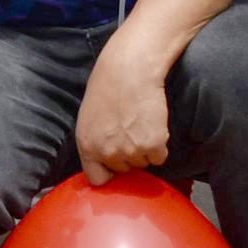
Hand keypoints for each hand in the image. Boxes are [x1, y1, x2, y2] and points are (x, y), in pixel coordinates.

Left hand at [74, 32, 174, 182]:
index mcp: (87, 145)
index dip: (108, 172)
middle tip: (130, 129)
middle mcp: (107, 152)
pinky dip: (160, 144)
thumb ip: (95, 142)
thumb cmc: (109, 86)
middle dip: (128, 155)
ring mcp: (131, 151)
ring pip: (143, 163)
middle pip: (124, 170)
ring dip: (145, 149)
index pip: (97, 178)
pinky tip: (152, 123)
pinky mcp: (153, 145)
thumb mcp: (89, 118)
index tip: (115, 164)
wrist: (130, 69)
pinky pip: (159, 157)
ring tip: (139, 122)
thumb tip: (104, 160)